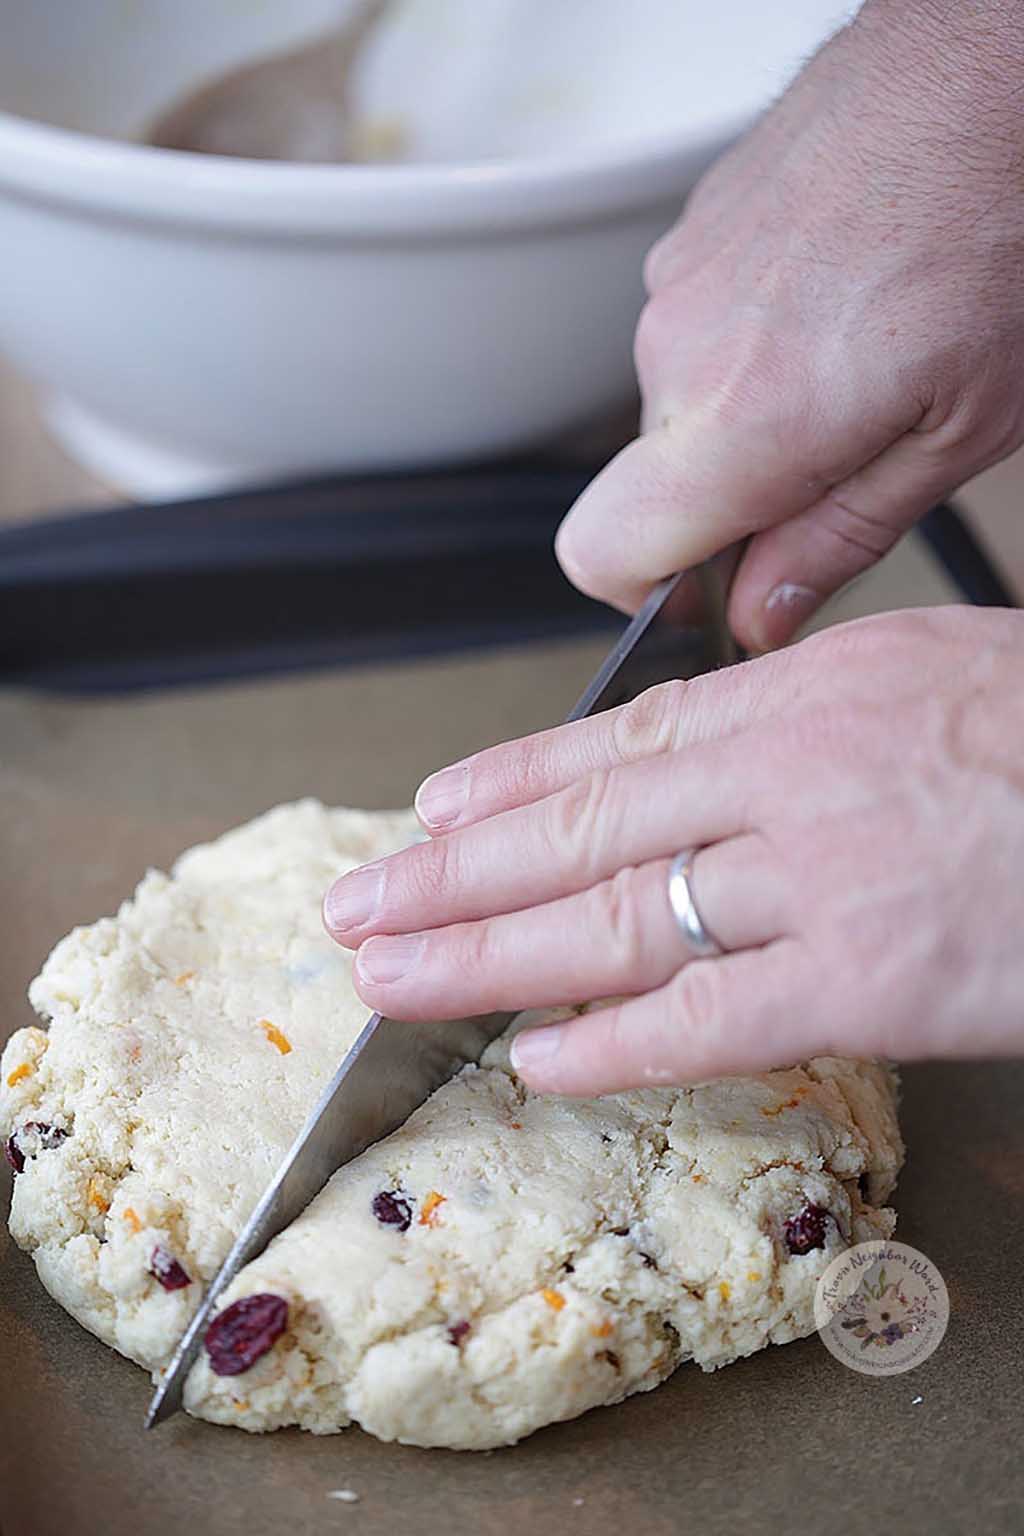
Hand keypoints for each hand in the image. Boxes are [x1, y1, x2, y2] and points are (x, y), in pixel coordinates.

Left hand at [323, 607, 1023, 1095]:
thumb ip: (812, 713)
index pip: (616, 743)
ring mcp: (826, 876)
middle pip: (582, 830)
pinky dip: (615, 1041)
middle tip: (361, 905)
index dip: (506, 783)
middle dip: (452, 873)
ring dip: (487, 954)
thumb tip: (712, 754)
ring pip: (616, 919)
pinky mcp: (877, 978)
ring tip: (395, 977)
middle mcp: (793, 772)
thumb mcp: (929, 675)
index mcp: (807, 689)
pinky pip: (714, 1016)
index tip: (428, 813)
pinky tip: (534, 1055)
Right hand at [555, 0, 1023, 648]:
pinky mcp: (692, 231)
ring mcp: (678, 280)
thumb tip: (760, 614)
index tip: (717, 591)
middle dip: (730, 495)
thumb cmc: (1002, 228)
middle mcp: (681, 350)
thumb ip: (837, 538)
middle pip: (653, 481)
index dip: (652, 593)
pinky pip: (696, 325)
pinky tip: (836, 302)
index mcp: (741, 421)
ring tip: (853, 359)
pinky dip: (752, 338)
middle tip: (840, 457)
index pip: (598, 554)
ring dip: (747, 410)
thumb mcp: (956, 433)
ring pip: (678, 401)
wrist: (993, 62)